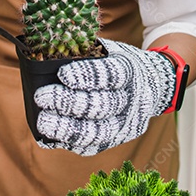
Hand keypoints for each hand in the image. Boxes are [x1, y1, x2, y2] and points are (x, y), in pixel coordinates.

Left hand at [33, 39, 177, 155]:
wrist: (152, 83)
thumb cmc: (119, 64)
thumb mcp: (110, 49)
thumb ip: (86, 51)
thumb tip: (49, 53)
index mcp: (130, 71)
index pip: (110, 75)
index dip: (86, 76)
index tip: (62, 74)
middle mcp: (132, 100)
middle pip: (102, 105)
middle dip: (69, 102)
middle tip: (42, 96)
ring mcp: (127, 124)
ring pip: (98, 131)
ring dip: (67, 128)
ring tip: (43, 121)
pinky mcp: (118, 140)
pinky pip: (92, 146)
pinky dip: (69, 141)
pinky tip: (50, 136)